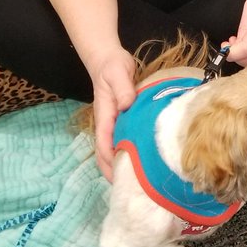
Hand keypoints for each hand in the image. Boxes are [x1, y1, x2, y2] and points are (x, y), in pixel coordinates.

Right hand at [89, 46, 137, 180]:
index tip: (118, 178)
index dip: (109, 163)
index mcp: (104, 116)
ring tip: (138, 178)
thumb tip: (127, 106)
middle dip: (114, 170)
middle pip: (106, 152)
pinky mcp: (123, 117)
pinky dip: (130, 149)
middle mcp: (107, 122)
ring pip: (115, 147)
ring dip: (121, 162)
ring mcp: (114, 121)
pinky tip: (143, 156)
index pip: (103, 144)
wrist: (109, 59)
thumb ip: (123, 89)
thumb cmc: (112, 67)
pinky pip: (124, 137)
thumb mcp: (118, 73)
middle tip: (131, 187)